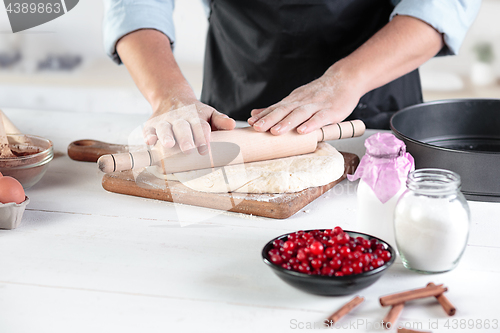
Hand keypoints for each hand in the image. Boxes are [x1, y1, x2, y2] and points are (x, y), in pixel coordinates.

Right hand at [143, 99, 234, 154]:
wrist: (172, 96)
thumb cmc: (195, 112)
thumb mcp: (209, 113)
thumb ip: (220, 120)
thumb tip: (232, 125)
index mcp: (195, 115)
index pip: (200, 126)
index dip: (203, 137)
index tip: (205, 149)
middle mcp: (179, 117)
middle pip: (183, 128)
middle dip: (186, 138)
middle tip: (189, 150)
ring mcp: (164, 120)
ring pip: (165, 128)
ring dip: (167, 136)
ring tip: (169, 145)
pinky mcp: (152, 124)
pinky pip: (148, 130)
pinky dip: (149, 135)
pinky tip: (150, 141)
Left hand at [247, 65, 361, 134]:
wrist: (345, 79)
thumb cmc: (319, 93)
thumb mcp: (296, 98)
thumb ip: (277, 108)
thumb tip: (254, 114)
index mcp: (293, 100)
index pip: (276, 108)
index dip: (263, 116)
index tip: (250, 123)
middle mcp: (302, 102)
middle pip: (284, 110)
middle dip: (270, 119)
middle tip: (257, 128)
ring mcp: (317, 106)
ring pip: (300, 114)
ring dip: (287, 122)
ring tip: (276, 132)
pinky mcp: (331, 111)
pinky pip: (320, 118)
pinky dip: (311, 124)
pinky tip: (303, 131)